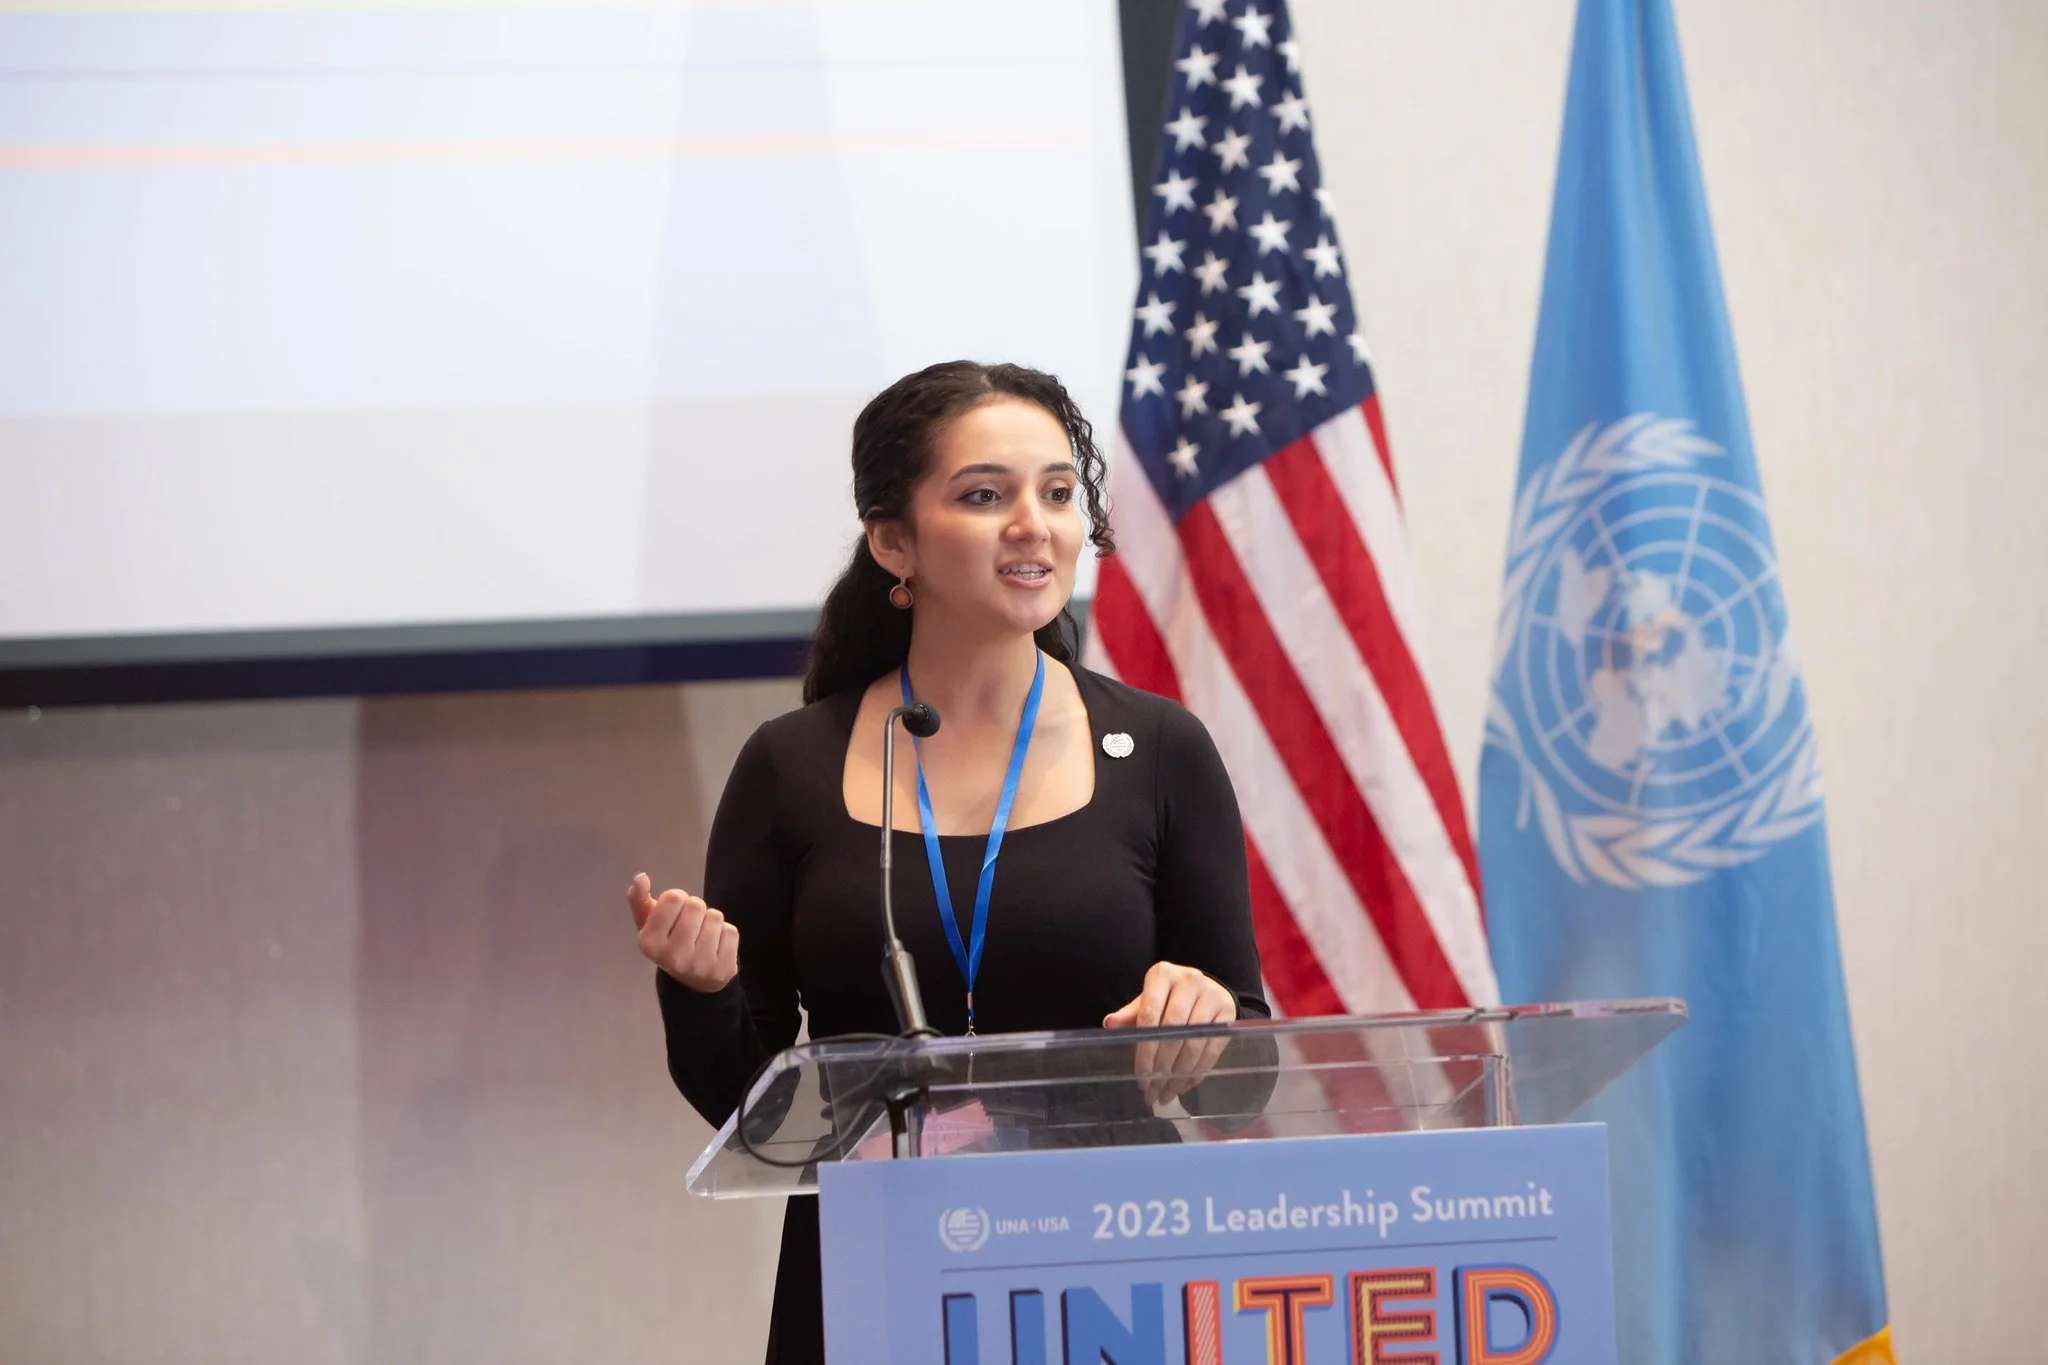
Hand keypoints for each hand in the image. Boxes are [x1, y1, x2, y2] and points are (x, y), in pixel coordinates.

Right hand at [627, 872, 738, 992]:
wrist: (694, 981)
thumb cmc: (669, 944)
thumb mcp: (649, 924)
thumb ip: (639, 899)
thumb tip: (640, 877)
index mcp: (650, 943)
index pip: (674, 897)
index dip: (677, 899)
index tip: (674, 913)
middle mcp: (673, 957)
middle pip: (696, 905)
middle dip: (695, 910)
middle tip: (690, 926)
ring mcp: (700, 966)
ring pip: (715, 916)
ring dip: (711, 921)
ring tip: (702, 936)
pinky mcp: (723, 969)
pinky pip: (731, 931)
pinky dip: (725, 934)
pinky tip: (716, 946)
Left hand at [1102, 960, 1235, 1107]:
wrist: (1205, 987)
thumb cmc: (1169, 997)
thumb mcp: (1148, 999)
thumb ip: (1131, 1014)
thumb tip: (1110, 1024)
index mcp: (1163, 975)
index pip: (1149, 1016)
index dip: (1144, 1051)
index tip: (1141, 1077)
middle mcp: (1190, 980)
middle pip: (1172, 1032)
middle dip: (1161, 1067)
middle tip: (1153, 1092)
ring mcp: (1212, 996)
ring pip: (1192, 1043)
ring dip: (1179, 1074)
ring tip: (1167, 1093)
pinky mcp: (1228, 1012)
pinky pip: (1211, 1049)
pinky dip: (1197, 1071)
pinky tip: (1185, 1085)